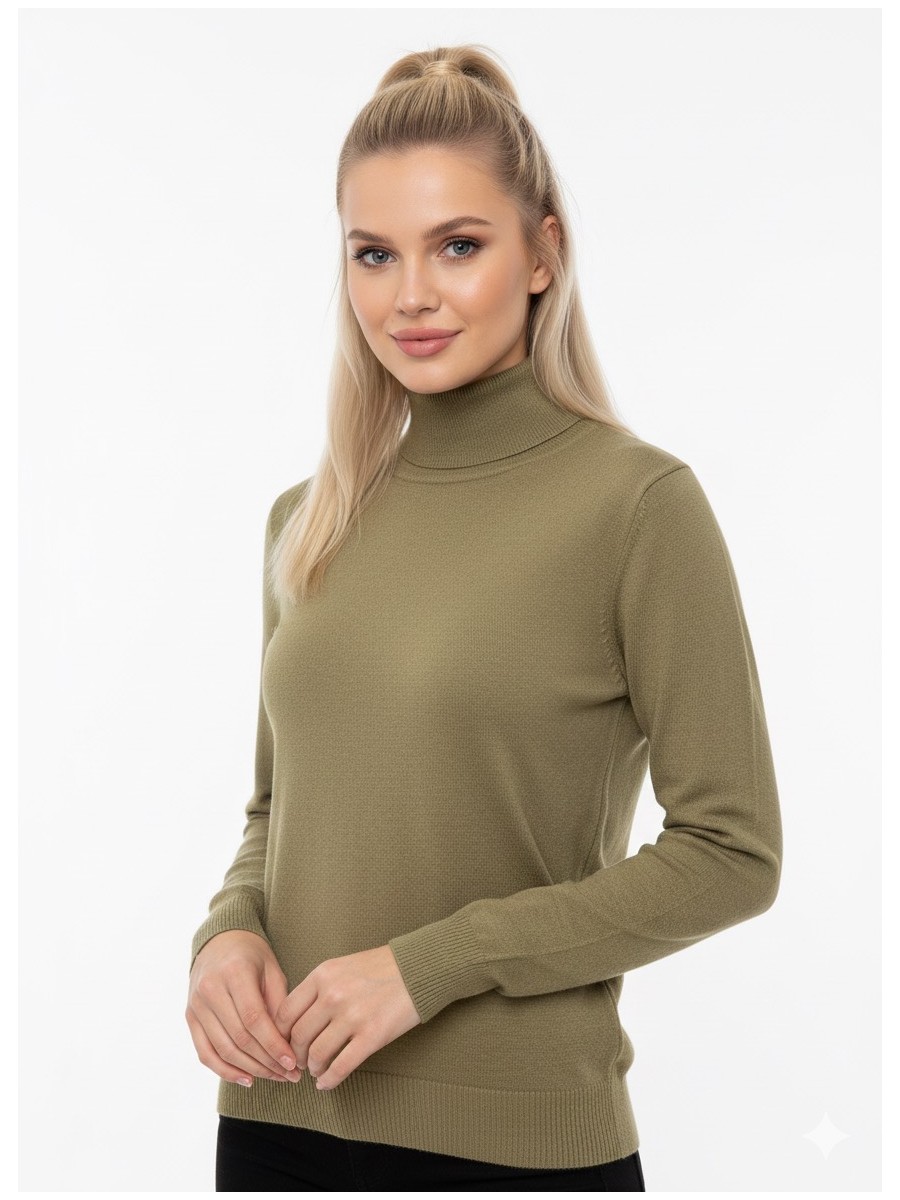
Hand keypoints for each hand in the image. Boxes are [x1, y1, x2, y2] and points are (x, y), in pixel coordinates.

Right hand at [186, 930, 302, 1086]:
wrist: (219, 942)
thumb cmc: (252, 956)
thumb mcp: (272, 970)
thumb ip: (279, 1003)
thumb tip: (288, 1044)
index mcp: (234, 972)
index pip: (254, 1019)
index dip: (274, 1045)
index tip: (293, 1062)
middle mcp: (210, 989)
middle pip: (239, 1038)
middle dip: (267, 1062)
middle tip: (290, 1075)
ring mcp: (196, 1005)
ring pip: (223, 1050)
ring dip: (251, 1070)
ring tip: (275, 1077)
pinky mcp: (190, 1017)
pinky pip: (205, 1053)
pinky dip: (225, 1071)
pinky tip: (247, 1079)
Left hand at [274, 945, 420, 1090]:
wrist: (420, 968)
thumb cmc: (382, 967)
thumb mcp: (342, 966)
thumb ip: (319, 988)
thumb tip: (298, 1019)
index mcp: (323, 975)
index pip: (285, 1012)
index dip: (280, 1034)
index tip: (285, 1043)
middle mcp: (333, 995)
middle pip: (298, 1036)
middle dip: (296, 1055)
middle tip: (301, 1061)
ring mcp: (352, 1016)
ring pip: (317, 1054)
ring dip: (313, 1068)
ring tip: (317, 1070)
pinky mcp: (372, 1036)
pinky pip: (341, 1067)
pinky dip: (329, 1080)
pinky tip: (327, 1083)